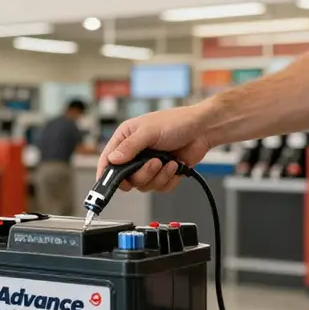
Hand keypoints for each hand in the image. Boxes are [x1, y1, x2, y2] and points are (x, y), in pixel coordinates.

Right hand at [96, 104, 211, 192]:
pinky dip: (168, 179)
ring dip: (158, 176)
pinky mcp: (162, 173)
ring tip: (168, 162)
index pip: (108, 159)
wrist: (203, 130)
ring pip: (143, 185)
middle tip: (154, 163)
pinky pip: (159, 187)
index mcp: (126, 138)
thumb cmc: (177, 122)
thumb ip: (130, 146)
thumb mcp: (149, 131)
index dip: (105, 173)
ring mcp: (148, 164)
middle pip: (126, 178)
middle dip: (142, 175)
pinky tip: (175, 165)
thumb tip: (113, 159)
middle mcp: (135, 153)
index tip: (107, 185)